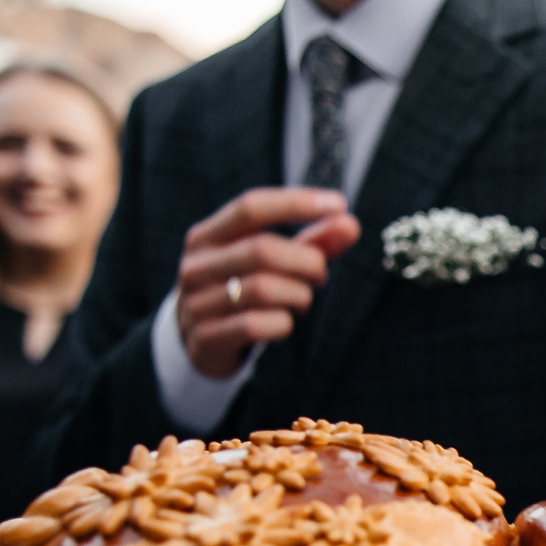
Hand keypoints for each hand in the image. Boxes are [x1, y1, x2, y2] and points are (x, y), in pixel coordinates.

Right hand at [175, 187, 362, 377]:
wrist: (198, 342)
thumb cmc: (242, 290)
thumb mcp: (268, 263)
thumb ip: (310, 243)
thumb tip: (350, 224)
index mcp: (206, 236)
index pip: (250, 206)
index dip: (296, 202)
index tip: (339, 204)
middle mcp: (196, 265)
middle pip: (263, 249)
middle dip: (307, 261)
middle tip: (320, 274)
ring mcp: (197, 302)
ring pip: (264, 289)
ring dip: (299, 295)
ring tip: (302, 300)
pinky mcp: (207, 338)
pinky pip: (257, 325)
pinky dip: (283, 323)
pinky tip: (283, 322)